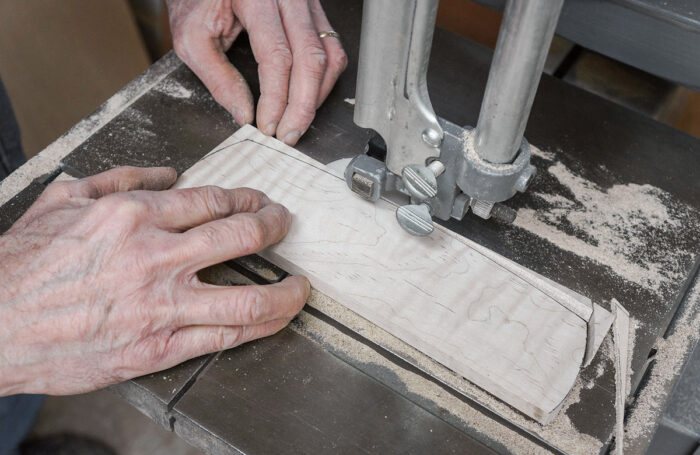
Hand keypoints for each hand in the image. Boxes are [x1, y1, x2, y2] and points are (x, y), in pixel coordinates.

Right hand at [0, 166, 308, 395]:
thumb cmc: (23, 263)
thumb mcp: (65, 197)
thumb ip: (122, 178)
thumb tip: (168, 173)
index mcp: (134, 216)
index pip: (214, 201)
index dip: (248, 200)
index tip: (259, 202)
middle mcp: (155, 257)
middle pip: (243, 237)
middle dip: (275, 226)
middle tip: (285, 225)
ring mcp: (161, 306)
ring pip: (247, 297)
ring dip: (285, 289)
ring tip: (300, 284)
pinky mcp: (157, 348)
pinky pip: (224, 337)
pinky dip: (261, 326)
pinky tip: (277, 318)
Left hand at [167, 0, 347, 145]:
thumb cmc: (197, 0)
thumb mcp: (192, 38)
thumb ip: (217, 77)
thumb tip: (243, 114)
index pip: (277, 56)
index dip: (276, 98)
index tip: (268, 125)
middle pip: (310, 58)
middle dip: (302, 105)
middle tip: (288, 134)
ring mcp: (306, 2)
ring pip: (329, 55)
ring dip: (316, 95)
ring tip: (296, 122)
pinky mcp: (313, 12)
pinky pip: (332, 48)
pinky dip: (323, 80)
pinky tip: (307, 99)